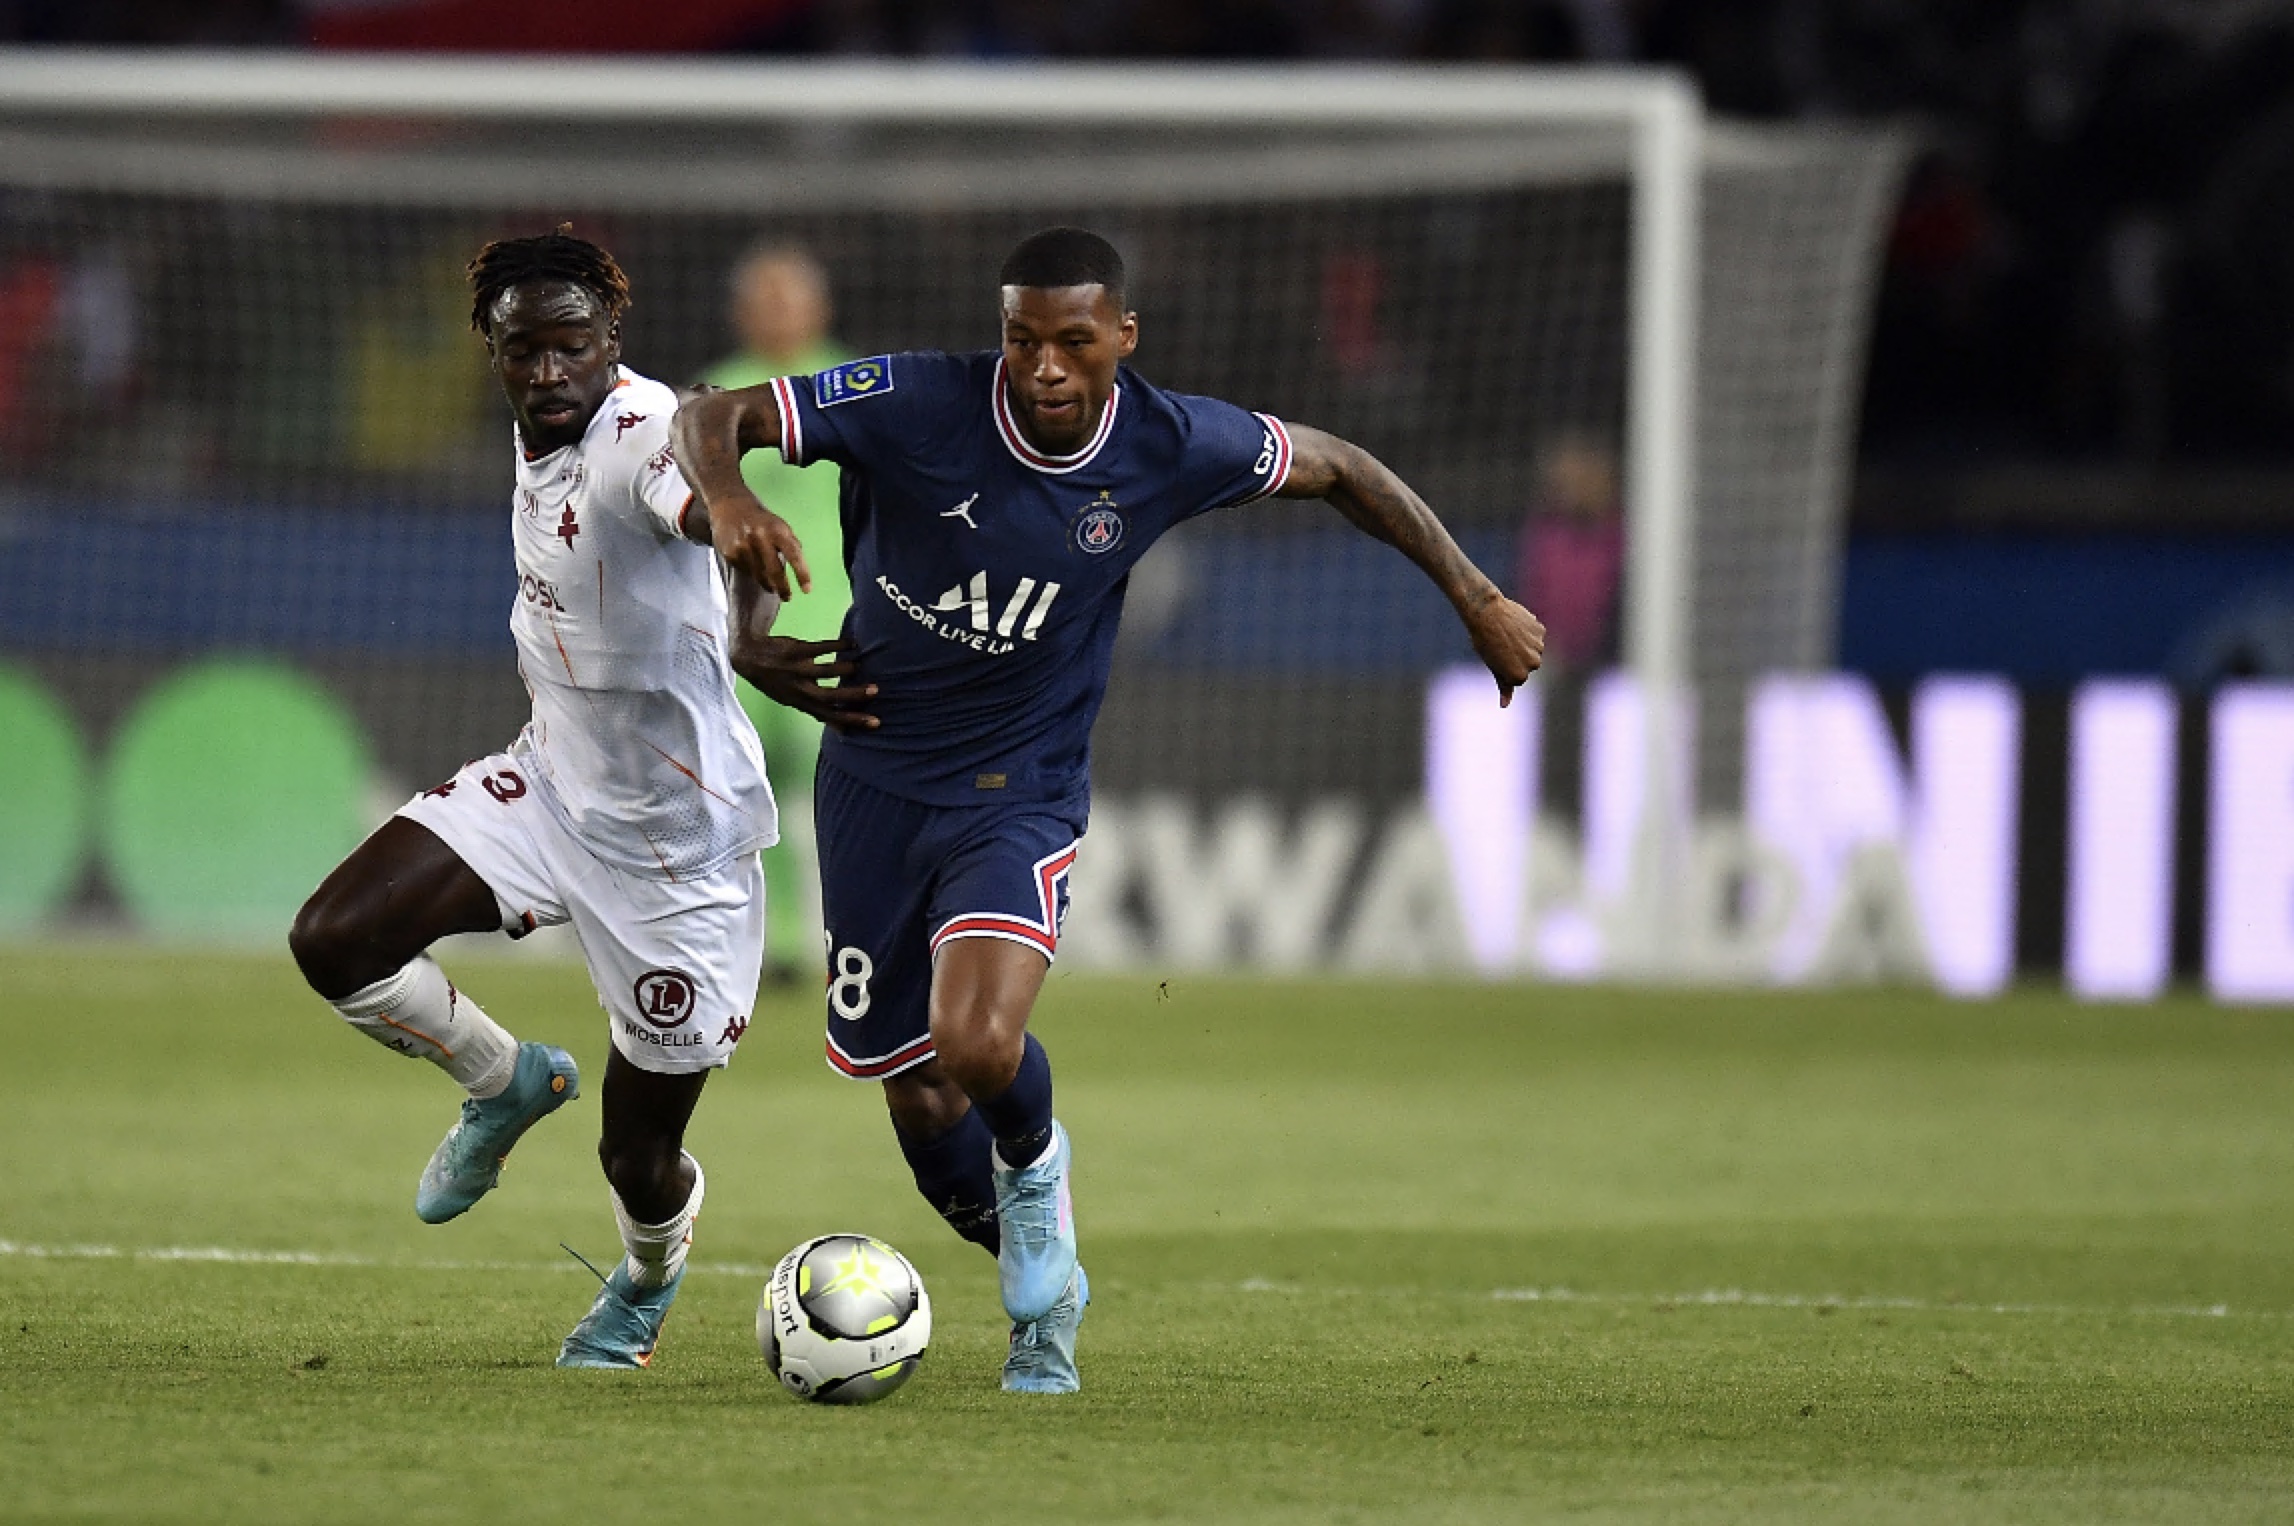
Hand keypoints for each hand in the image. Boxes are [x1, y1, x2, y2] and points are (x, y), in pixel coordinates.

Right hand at [709, 492, 811, 600]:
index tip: (807, 590)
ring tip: (772, 587)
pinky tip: (753, 567)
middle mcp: (760, 537)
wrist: (729, 506)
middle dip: (783, 588)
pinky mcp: (730, 553)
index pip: (794, 554)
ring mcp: (743, 546)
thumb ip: (790, 544)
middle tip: (787, 596)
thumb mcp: (779, 525)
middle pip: (775, 571)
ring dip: (768, 584)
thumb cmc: (760, 519)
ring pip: (760, 575)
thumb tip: (800, 566)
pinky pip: (746, 571)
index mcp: (777, 530)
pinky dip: (752, 573)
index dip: (802, 573)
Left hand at [730, 636, 879, 732]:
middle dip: (852, 695)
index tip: (876, 722)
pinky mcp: (796, 650)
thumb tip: (843, 731)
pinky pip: (820, 648)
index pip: (830, 716)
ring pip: (823, 671)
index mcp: (801, 703)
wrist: (749, 657)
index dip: (852, 720)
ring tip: (860, 665)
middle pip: (828, 696)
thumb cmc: (778, 682)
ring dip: (844, 668)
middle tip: (876, 690)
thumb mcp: (795, 701)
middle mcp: (799, 689)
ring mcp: (796, 669)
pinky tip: (852, 644)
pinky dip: (838, 645)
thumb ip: (819, 712)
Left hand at [1466, 593, 1545, 706]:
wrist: (1486, 612)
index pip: (1516, 677)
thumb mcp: (1492, 665)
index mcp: (1519, 676)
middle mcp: (1533, 664)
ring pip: (1533, 649)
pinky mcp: (1541, 631)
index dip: (1504, 666)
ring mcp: (1539, 647)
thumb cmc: (1484, 641)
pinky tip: (1514, 624)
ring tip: (1507, 634)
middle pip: (1527, 664)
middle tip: (1501, 644)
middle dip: (1517, 657)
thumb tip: (1504, 705)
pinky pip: (1536, 635)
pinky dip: (1527, 631)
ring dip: (1523, 644)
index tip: (1495, 656)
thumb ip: (1503, 685)